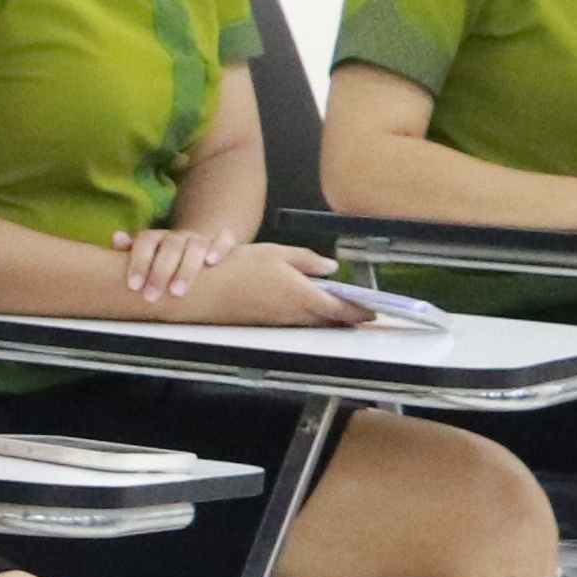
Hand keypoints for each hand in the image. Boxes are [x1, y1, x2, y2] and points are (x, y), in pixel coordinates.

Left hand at [109, 221, 230, 307]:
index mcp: (157, 238)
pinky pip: (225, 239)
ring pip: (196, 245)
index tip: (133, 286)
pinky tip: (211, 261)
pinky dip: (219, 247)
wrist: (192, 252)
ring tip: (177, 292)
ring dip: (186, 268)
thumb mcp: (143, 260)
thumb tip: (117, 237)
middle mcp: (179, 236)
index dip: (139, 262)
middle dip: (160, 272)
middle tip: (151, 296)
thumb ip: (128, 252)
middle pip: (170, 246)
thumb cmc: (159, 264)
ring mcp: (200, 238)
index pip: (146, 241)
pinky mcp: (222, 241)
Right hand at [188, 243, 380, 326]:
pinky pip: (296, 322)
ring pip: (312, 322)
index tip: (373, 311)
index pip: (339, 307)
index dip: (358, 310)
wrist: (202, 293)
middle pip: (328, 319)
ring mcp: (279, 321)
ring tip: (341, 314)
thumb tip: (331, 268)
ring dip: (328, 319)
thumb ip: (306, 261)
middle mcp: (293, 313)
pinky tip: (308, 311)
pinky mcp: (265, 323)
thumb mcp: (275, 253)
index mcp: (301, 294)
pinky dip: (309, 318)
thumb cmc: (237, 268)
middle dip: (346, 317)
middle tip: (361, 314)